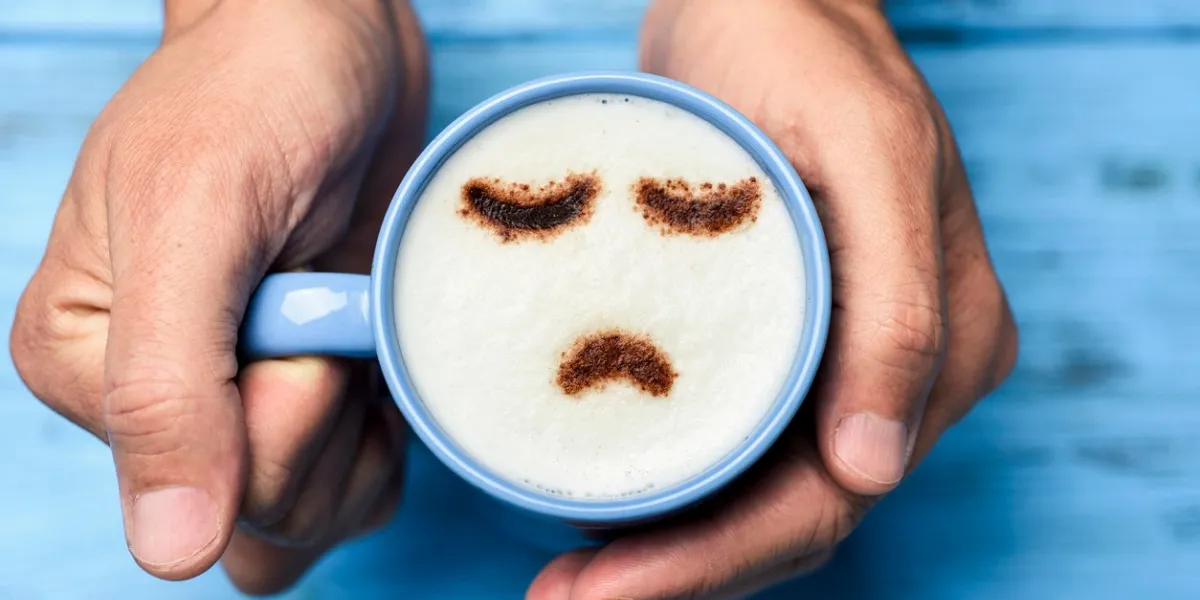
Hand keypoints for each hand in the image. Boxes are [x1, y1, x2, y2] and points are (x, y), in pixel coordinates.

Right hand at [9, 0, 426, 592]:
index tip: (307, 298)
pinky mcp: (310, 396)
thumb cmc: (256, 95)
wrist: (330, 41)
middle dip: (332, 418)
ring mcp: (240, 406)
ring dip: (369, 431)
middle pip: (270, 519)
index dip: (291, 408)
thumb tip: (169, 551)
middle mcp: (158, 402)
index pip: (210, 489)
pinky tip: (383, 346)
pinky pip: (360, 487)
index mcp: (88, 369)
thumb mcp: (195, 216)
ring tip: (359, 315)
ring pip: (317, 518)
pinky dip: (393, 432)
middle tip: (337, 300)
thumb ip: (167, 386)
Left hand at [528, 0, 1017, 596]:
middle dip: (676, 573)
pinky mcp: (785, 342)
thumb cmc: (804, 52)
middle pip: (788, 516)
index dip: (716, 560)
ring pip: (756, 496)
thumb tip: (873, 468)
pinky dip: (671, 490)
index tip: (604, 591)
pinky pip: (734, 444)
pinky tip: (598, 506)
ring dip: (665, 550)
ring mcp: (841, 361)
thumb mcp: (866, 155)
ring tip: (563, 578)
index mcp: (940, 343)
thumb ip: (896, 312)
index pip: (829, 496)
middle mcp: (900, 372)